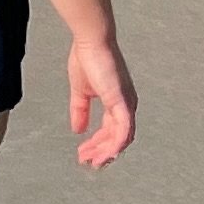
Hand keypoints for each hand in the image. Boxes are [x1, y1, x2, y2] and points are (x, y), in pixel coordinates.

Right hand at [67, 35, 137, 168]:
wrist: (90, 42)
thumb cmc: (87, 59)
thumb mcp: (80, 91)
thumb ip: (80, 110)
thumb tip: (77, 129)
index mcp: (117, 102)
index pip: (110, 130)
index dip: (97, 144)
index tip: (84, 153)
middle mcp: (126, 105)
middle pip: (117, 137)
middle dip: (101, 151)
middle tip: (87, 162)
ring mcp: (126, 105)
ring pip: (121, 138)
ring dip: (107, 152)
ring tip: (93, 161)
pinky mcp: (123, 103)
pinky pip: (124, 130)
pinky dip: (116, 144)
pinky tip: (107, 153)